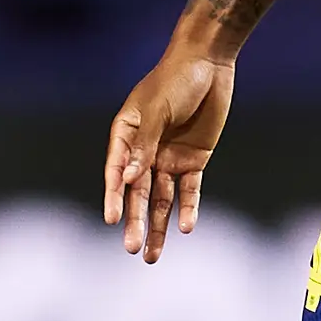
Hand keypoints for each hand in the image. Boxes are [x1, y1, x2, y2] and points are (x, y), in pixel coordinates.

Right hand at [105, 44, 235, 263]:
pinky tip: (186, 228)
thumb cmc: (175, 80)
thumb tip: (129, 179)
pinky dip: (188, 208)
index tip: (111, 220)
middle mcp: (144, 151)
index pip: (117, 172)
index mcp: (125, 135)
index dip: (114, 196)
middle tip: (132, 249)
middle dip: (135, 221)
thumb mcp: (157, 109)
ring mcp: (168, 157)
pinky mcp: (194, 160)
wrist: (209, 62)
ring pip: (160, 199)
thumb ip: (144, 143)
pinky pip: (189, 190)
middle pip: (137, 193)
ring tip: (150, 257)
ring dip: (157, 226)